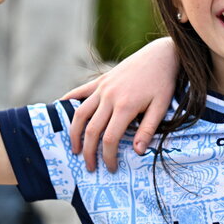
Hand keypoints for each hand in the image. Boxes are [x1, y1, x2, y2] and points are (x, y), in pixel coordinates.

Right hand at [63, 38, 178, 172]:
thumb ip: (148, 129)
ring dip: (74, 134)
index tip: (111, 168)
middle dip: (89, 152)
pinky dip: (67, 102)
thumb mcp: (162, 106)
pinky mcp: (101, 80)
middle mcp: (109, 97)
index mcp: (125, 106)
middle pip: (91, 130)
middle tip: (90, 167)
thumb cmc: (163, 82)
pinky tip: (60, 111)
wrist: (160, 55)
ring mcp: (102, 87)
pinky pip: (79, 92)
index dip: (107, 156)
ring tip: (75, 149)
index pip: (109, 138)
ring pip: (80, 114)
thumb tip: (138, 152)